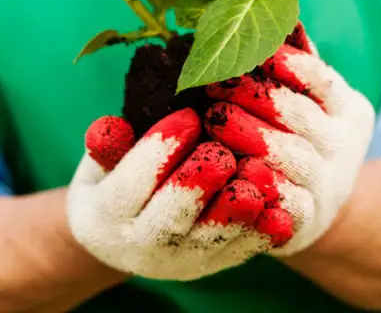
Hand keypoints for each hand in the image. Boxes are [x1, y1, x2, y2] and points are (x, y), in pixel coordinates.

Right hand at [69, 109, 291, 279]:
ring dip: (237, 209)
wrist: (123, 236)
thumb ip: (107, 146)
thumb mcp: (99, 163)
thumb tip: (109, 127)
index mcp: (106, 216)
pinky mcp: (213, 265)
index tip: (187, 115)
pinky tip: (281, 207)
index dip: (159, 150)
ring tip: (258, 174)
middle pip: (170, 219)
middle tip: (222, 150)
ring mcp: (179, 261)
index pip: (132, 184)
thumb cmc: (113, 180)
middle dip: (198, 184)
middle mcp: (140, 247)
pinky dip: (262, 231)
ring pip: (210, 240)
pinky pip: (240, 250)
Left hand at [206, 24, 375, 255]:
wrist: (316, 207)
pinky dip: (257, 185)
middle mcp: (346, 146)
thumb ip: (292, 59)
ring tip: (212, 118)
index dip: (282, 64)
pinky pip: (283, 203)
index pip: (318, 79)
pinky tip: (229, 170)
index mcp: (349, 108)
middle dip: (255, 97)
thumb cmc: (298, 135)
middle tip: (213, 83)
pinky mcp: (308, 220)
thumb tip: (275, 5)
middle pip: (300, 117)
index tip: (244, 51)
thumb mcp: (306, 97)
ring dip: (249, 135)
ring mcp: (330, 185)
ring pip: (291, 157)